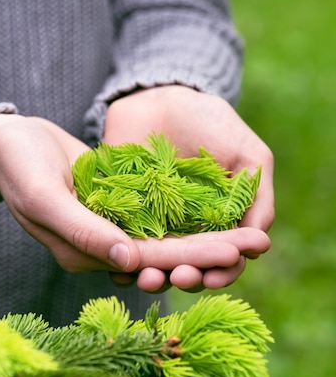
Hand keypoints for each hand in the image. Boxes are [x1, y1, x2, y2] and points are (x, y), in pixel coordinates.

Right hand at [0, 114, 269, 292]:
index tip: (235, 252)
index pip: (146, 260)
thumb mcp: (46, 197)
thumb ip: (85, 230)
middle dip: (212, 249)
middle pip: (165, 251)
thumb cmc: (19, 168)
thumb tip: (130, 260)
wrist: (4, 143)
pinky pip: (155, 213)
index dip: (192, 256)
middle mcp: (101, 246)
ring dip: (205, 234)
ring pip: (165, 235)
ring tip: (249, 232)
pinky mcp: (114, 204)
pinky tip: (217, 209)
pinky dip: (185, 213)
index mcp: (84, 253)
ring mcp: (108, 226)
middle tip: (258, 243)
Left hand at [104, 86, 273, 290]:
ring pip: (152, 263)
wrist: (162, 97)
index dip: (221, 271)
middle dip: (184, 277)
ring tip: (147, 278)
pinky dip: (118, 257)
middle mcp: (184, 230)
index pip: (222, 259)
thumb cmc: (211, 124)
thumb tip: (259, 245)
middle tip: (179, 277)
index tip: (213, 275)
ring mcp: (151, 224)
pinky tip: (117, 269)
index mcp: (217, 223)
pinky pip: (118, 241)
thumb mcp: (248, 156)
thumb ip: (257, 198)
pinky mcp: (120, 212)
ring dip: (151, 276)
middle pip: (186, 267)